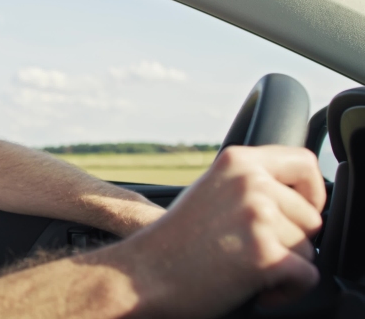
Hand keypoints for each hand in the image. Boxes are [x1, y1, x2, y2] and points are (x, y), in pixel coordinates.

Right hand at [115, 146, 325, 317]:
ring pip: (308, 249)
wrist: (140, 275)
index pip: (304, 162)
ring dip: (284, 267)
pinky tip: (255, 289)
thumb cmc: (173, 242)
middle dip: (290, 241)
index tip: (299, 212)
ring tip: (245, 268)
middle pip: (311, 217)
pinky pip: (306, 277)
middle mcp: (250, 183)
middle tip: (251, 252)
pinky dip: (285, 291)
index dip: (311, 192)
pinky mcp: (264, 254)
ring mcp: (257, 217)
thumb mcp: (208, 190)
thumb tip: (295, 195)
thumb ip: (247, 183)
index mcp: (237, 162)